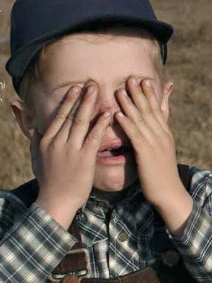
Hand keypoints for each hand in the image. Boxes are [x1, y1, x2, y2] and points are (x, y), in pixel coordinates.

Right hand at [33, 82, 112, 228]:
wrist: (55, 201)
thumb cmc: (49, 180)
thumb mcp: (37, 156)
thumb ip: (34, 137)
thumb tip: (30, 124)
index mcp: (46, 140)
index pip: (59, 116)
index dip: (69, 100)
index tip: (76, 87)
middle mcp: (57, 141)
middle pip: (70, 114)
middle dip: (81, 97)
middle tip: (91, 82)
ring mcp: (70, 149)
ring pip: (81, 121)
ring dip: (90, 104)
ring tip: (99, 90)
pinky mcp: (84, 159)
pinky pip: (94, 137)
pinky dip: (101, 123)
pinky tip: (109, 113)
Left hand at [115, 77, 190, 234]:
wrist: (169, 193)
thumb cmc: (162, 175)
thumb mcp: (162, 152)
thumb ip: (157, 138)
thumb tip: (155, 129)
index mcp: (165, 134)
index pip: (157, 110)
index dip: (150, 94)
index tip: (142, 80)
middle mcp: (162, 136)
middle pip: (149, 111)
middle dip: (140, 94)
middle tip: (131, 78)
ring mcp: (155, 144)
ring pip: (141, 120)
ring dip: (130, 105)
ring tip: (120, 91)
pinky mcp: (146, 154)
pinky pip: (135, 136)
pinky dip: (126, 124)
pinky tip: (117, 115)